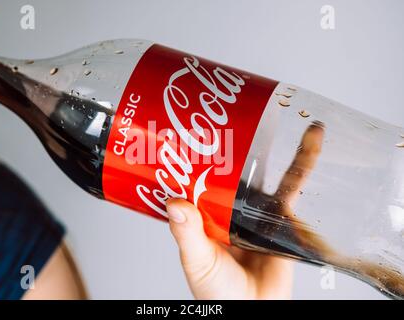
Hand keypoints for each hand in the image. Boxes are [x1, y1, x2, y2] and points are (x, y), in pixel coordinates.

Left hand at [166, 122, 323, 298]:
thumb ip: (186, 235)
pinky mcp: (281, 220)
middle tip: (236, 112)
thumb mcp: (197, 261)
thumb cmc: (220, 294)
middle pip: (233, 170)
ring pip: (264, 174)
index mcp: (205, 216)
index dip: (195, 155)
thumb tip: (174, 202)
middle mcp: (229, 210)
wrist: (256, 312)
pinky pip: (294, 188)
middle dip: (235, 144)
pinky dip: (303, 165)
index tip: (191, 127)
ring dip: (274, 147)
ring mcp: (255, 213)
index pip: (198, 178)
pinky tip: (310, 142)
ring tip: (277, 115)